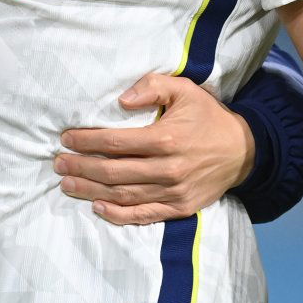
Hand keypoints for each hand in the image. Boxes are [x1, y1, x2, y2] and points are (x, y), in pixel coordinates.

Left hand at [54, 73, 254, 224]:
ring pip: (123, 195)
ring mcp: (174, 192)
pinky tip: (97, 207)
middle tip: (58, 164)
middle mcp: (168, 168)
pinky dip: (118, 215)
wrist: (244, 151)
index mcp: (166, 138)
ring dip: (91, 191)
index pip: (115, 143)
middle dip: (81, 167)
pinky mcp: (180, 208)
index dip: (86, 142)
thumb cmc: (207, 116)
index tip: (66, 139)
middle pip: (113, 172)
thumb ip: (152, 87)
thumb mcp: (184, 90)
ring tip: (67, 184)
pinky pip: (144, 215)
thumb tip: (120, 100)